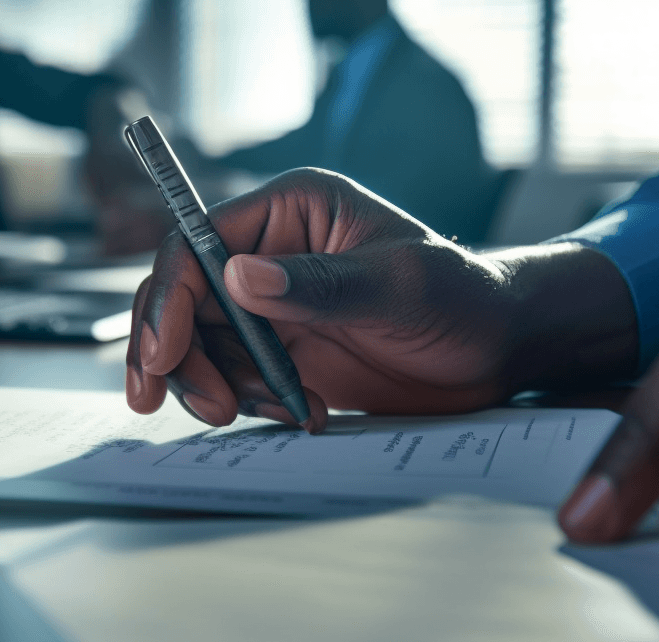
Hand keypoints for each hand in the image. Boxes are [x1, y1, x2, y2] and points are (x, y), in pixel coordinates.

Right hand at [126, 168, 638, 430]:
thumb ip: (319, 284)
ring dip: (221, 389)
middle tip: (211, 408)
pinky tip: (305, 413)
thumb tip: (239, 276)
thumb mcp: (399, 286)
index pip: (195, 245)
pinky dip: (254, 407)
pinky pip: (235, 381)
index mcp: (289, 212)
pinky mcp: (281, 355)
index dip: (167, 299)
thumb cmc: (463, 298)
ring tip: (283, 411)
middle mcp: (268, 255)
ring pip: (200, 349)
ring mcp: (271, 308)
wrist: (498, 353)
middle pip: (181, 303)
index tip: (160, 354)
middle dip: (181, 358)